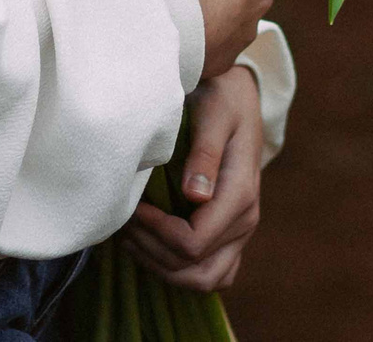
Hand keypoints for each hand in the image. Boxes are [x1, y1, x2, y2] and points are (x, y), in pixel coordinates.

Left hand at [120, 66, 263, 291]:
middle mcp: (245, 220)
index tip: (133, 208)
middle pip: (197, 272)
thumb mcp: (214, 113)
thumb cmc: (222, 98)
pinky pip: (211, 272)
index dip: (156, 233)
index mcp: (240, 194)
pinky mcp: (231, 232)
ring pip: (204, 279)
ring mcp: (241, 231)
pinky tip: (152, 243)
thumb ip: (205, 153)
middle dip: (154, 255)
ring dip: (163, 267)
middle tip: (127, 225)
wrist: (240, 94)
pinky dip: (179, 269)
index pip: (193, 243)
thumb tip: (194, 195)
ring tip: (133, 236)